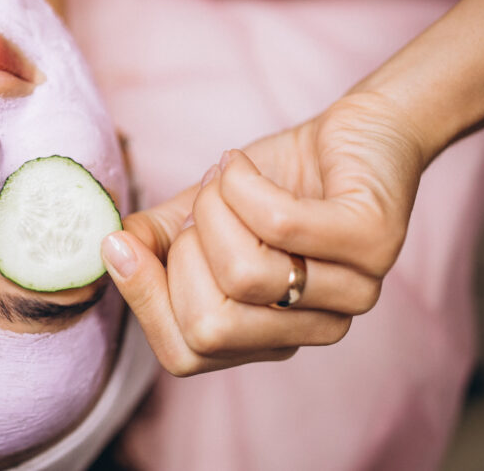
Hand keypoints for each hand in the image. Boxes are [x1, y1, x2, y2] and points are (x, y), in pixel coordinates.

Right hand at [102, 92, 423, 374]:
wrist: (352, 129)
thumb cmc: (274, 177)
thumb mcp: (198, 213)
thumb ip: (154, 242)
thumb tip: (109, 252)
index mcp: (267, 335)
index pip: (186, 355)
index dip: (144, 301)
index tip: (121, 245)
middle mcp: (314, 327)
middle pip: (210, 326)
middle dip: (184, 251)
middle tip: (202, 207)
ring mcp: (353, 292)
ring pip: (245, 275)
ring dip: (215, 208)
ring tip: (226, 177)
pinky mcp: (374, 242)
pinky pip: (280, 224)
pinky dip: (241, 184)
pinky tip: (239, 163)